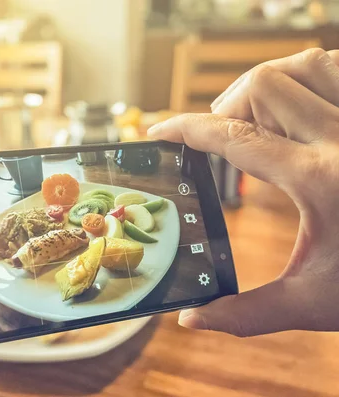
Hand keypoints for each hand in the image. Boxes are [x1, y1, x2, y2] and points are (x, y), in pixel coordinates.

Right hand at [148, 48, 338, 336]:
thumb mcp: (315, 302)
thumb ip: (247, 313)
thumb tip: (190, 321)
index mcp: (318, 179)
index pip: (233, 137)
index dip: (186, 129)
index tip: (160, 131)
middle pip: (263, 86)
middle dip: (228, 107)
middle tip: (223, 140)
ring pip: (303, 66)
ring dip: (268, 88)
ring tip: (261, 122)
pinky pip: (337, 70)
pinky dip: (308, 79)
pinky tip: (301, 111)